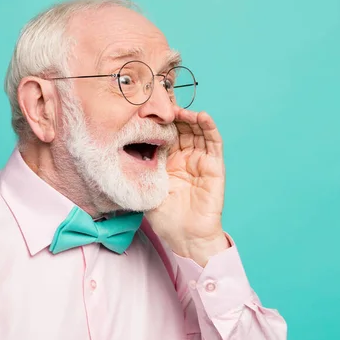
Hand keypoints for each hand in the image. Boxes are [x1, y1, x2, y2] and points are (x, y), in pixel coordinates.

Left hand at [145, 108, 228, 266]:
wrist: (185, 237)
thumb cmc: (165, 218)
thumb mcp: (147, 187)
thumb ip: (142, 167)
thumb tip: (125, 145)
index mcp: (169, 161)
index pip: (165, 133)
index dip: (159, 119)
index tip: (149, 104)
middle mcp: (186, 157)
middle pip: (182, 128)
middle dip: (174, 114)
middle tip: (164, 101)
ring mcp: (201, 160)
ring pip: (198, 131)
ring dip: (191, 117)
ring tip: (181, 108)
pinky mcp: (215, 166)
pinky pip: (214, 143)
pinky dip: (210, 128)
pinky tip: (202, 116)